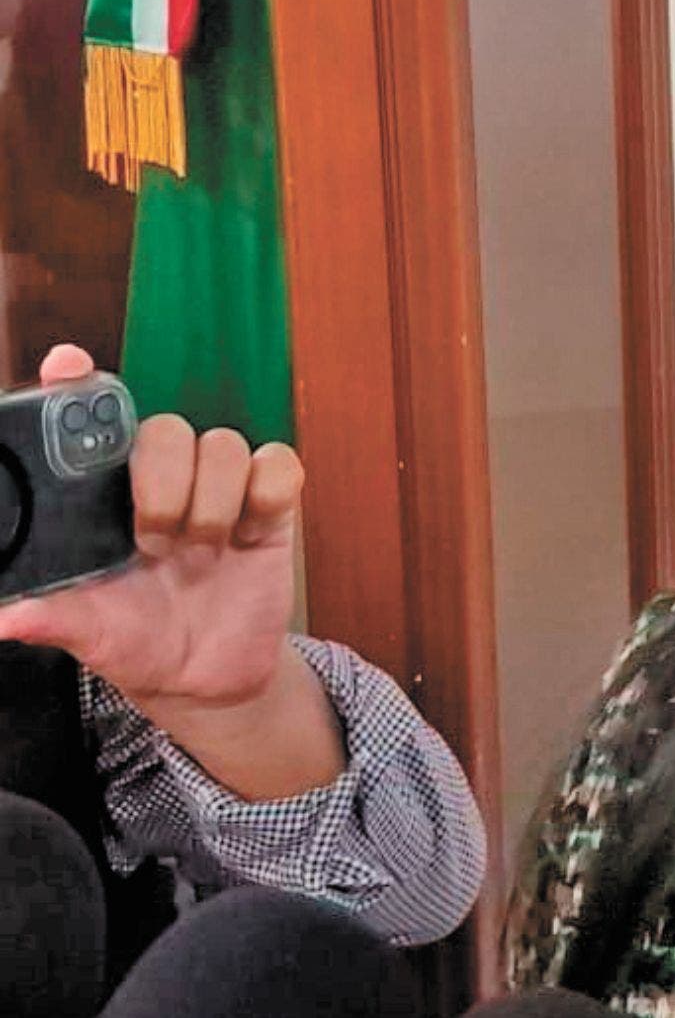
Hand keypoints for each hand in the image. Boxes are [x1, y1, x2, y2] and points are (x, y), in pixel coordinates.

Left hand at [0, 344, 304, 711]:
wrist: (208, 678)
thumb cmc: (137, 642)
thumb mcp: (87, 632)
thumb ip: (48, 617)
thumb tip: (4, 617)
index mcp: (104, 498)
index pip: (91, 419)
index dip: (79, 383)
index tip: (67, 365)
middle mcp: (162, 481)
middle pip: (165, 428)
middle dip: (161, 484)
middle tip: (154, 541)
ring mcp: (218, 489)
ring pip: (223, 443)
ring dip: (212, 502)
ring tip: (202, 551)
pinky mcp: (269, 506)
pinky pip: (279, 465)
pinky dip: (266, 497)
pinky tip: (249, 537)